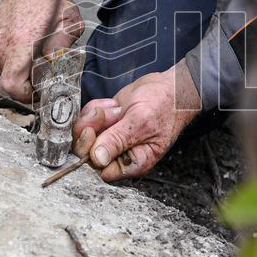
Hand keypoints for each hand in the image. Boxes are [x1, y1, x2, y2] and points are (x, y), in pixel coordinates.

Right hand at [0, 0, 81, 101]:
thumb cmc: (51, 1)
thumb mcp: (68, 24)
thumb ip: (62, 50)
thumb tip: (55, 69)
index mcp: (20, 44)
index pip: (12, 86)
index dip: (27, 95)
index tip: (40, 90)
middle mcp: (1, 45)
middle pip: (10, 82)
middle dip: (28, 83)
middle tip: (45, 74)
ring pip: (6, 73)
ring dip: (22, 72)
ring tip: (38, 57)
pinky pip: (2, 62)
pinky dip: (15, 62)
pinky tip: (28, 50)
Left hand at [72, 62, 202, 181]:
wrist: (171, 87)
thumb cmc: (164, 106)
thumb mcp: (141, 122)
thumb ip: (117, 140)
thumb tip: (97, 159)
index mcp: (133, 162)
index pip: (101, 169)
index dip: (92, 153)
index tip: (93, 133)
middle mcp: (120, 154)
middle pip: (88, 152)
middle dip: (91, 129)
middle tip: (103, 114)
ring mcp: (112, 138)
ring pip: (85, 133)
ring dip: (95, 116)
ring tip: (116, 108)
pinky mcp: (107, 123)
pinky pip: (89, 119)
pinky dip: (96, 108)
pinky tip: (114, 104)